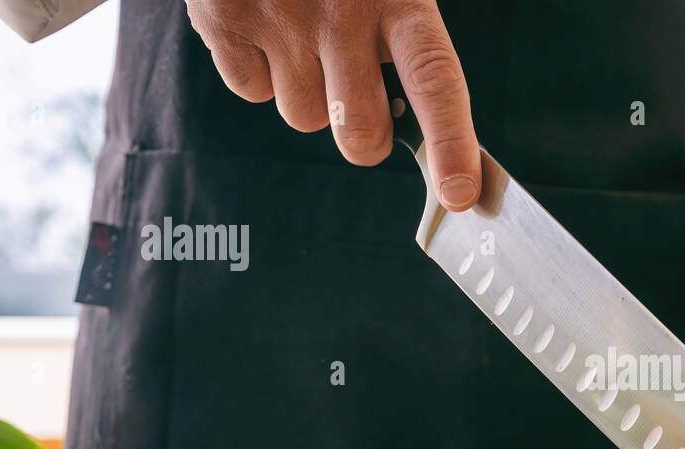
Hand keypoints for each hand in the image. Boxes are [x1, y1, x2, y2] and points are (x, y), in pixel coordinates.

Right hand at [185, 0, 480, 209]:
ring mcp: (278, 18)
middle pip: (360, 132)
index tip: (460, 194)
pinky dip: (260, 71)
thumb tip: (425, 120)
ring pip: (304, 119)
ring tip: (306, 37)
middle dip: (366, 140)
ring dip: (311, 95)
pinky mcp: (223, 20)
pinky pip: (250, 91)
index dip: (451, 143)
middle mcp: (340, 11)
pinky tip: (268, 27)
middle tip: (363, 103)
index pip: (435, 79)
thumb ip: (406, 39)